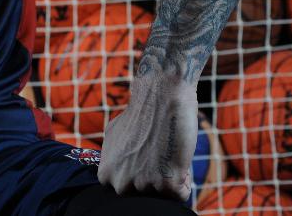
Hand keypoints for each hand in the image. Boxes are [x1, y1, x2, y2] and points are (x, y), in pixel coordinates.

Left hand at [97, 74, 197, 201]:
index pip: (128, 191)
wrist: (161, 96)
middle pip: (146, 196)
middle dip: (156, 178)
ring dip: (171, 176)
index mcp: (106, 175)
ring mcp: (143, 185)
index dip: (140, 173)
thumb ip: (112, 159)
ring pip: (165, 194)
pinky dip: (185, 177)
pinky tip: (177, 155)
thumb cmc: (141, 113)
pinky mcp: (167, 184)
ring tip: (167, 150)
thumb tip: (113, 174)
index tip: (144, 155)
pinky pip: (182, 193)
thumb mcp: (113, 136)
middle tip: (158, 152)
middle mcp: (120, 184)